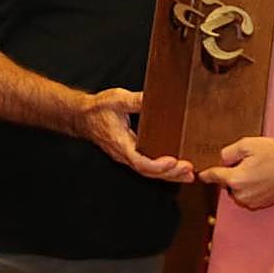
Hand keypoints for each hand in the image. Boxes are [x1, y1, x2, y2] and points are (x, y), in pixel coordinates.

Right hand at [77, 88, 194, 182]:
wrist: (83, 116)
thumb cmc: (99, 109)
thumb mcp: (117, 99)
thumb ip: (136, 100)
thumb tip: (154, 98)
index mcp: (120, 144)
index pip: (139, 161)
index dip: (157, 165)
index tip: (173, 162)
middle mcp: (124, 154)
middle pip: (148, 171)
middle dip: (170, 173)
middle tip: (189, 170)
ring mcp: (127, 156)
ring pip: (149, 172)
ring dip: (169, 174)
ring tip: (190, 174)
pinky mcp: (131, 154)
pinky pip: (148, 166)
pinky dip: (163, 170)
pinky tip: (177, 169)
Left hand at [198, 136, 273, 209]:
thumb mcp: (248, 144)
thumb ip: (229, 152)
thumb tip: (222, 161)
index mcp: (235, 179)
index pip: (214, 176)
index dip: (207, 174)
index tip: (201, 175)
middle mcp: (241, 194)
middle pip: (227, 184)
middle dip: (232, 174)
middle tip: (249, 162)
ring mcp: (251, 201)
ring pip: (238, 191)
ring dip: (242, 183)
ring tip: (258, 170)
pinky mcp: (261, 204)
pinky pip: (249, 196)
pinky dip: (252, 189)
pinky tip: (263, 178)